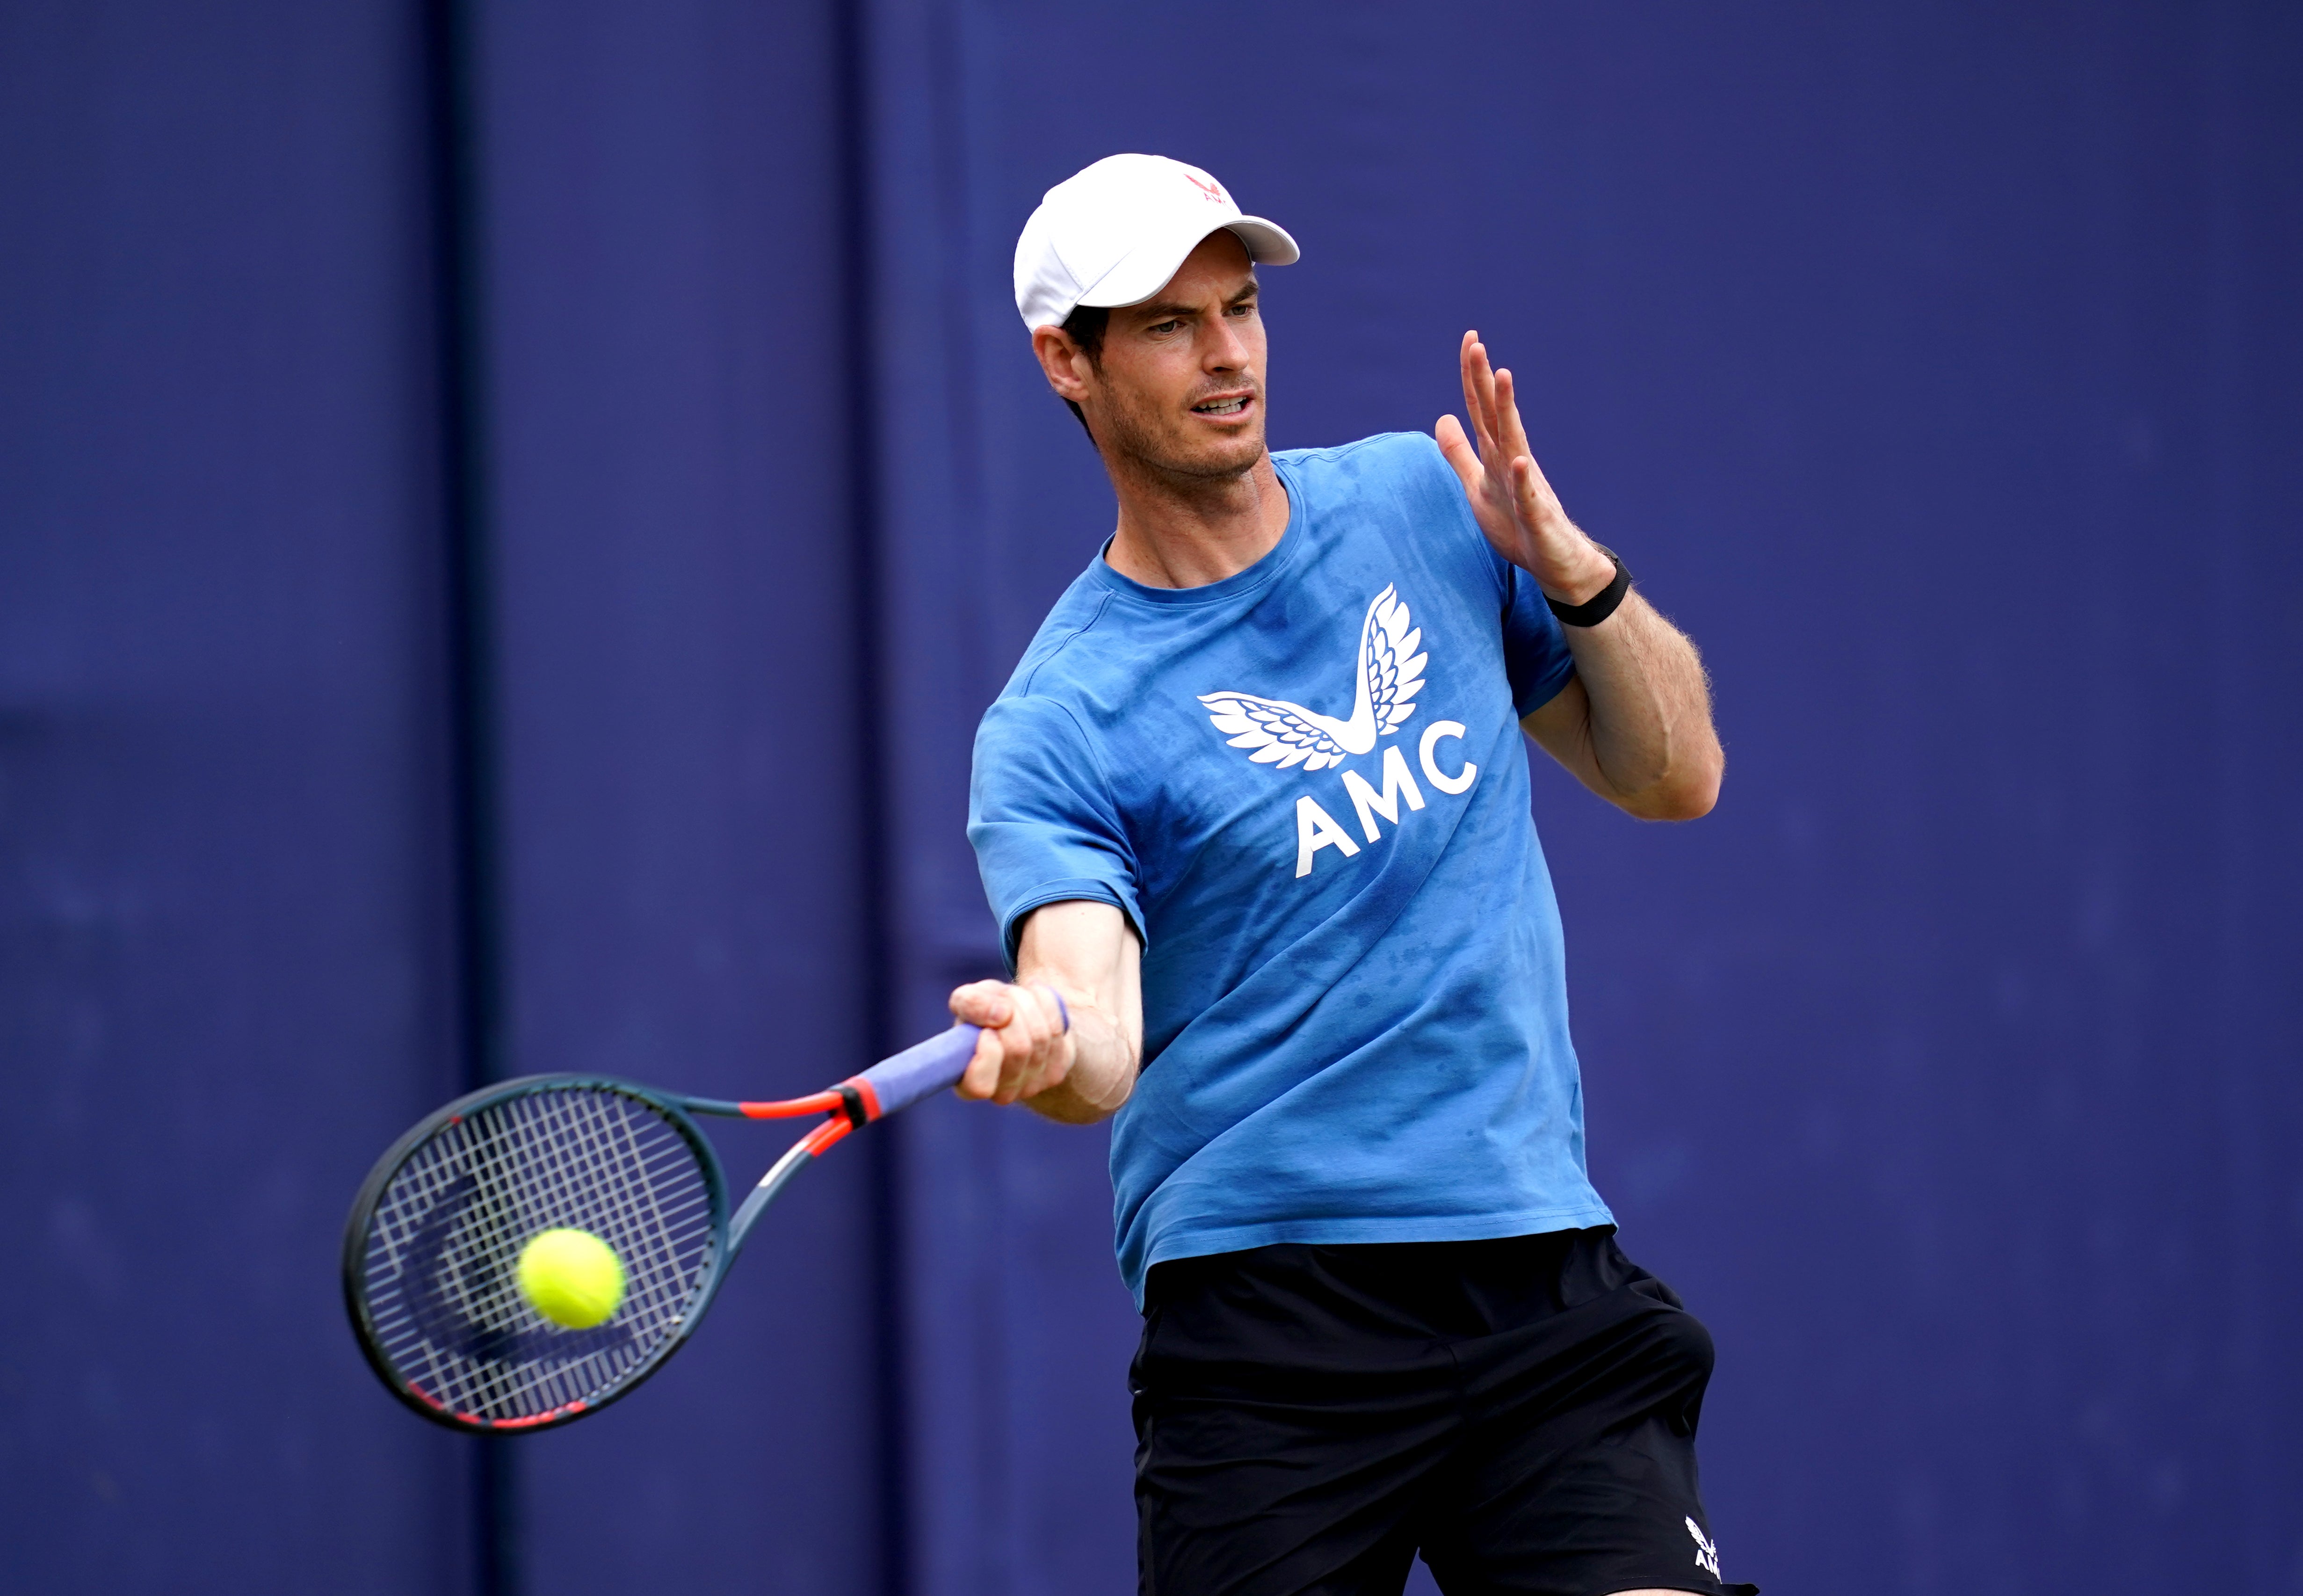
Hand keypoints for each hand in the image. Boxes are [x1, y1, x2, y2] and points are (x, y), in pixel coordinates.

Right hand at [948, 980, 1073, 1104]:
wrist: (1021, 1018)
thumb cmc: (986, 1012)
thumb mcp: (968, 1000)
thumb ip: (970, 1004)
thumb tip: (1001, 1014)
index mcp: (967, 1082)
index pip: (979, 1085)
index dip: (988, 1053)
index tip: (987, 1031)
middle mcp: (1000, 1092)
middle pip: (1018, 1048)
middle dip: (1012, 1011)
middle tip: (1004, 1002)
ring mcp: (1031, 1086)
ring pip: (1040, 1036)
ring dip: (1029, 1004)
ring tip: (1018, 999)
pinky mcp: (1055, 1073)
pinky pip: (1056, 1029)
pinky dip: (1047, 1005)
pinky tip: (1036, 1003)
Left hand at [1435, 331, 1616, 604]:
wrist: (1554, 562)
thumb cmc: (1516, 525)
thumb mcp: (1477, 486)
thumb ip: (1460, 454)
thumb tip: (1442, 418)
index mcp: (1496, 455)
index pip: (1481, 409)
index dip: (1472, 377)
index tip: (1470, 340)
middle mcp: (1513, 462)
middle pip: (1496, 415)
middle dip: (1486, 381)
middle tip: (1476, 344)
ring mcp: (1527, 487)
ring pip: (1514, 443)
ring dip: (1508, 411)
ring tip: (1503, 377)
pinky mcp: (1537, 515)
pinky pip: (1529, 495)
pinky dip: (1523, 478)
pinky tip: (1518, 460)